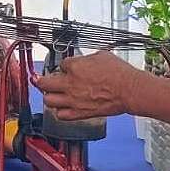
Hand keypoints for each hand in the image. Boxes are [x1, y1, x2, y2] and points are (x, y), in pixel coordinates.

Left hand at [35, 51, 155, 120]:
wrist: (129, 90)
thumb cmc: (119, 73)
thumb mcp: (101, 55)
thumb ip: (87, 59)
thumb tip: (83, 61)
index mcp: (74, 66)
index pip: (60, 64)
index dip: (64, 66)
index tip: (67, 68)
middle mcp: (70, 83)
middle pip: (44, 83)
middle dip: (41, 81)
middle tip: (39, 80)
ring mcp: (73, 100)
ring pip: (48, 100)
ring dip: (49, 97)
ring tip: (51, 95)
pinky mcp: (80, 113)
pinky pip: (61, 115)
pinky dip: (60, 112)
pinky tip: (63, 108)